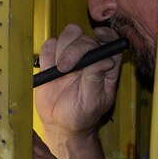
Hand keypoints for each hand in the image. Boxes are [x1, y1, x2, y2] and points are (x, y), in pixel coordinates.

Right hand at [35, 24, 121, 139]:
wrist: (60, 124)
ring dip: (61, 49)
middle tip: (66, 67)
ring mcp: (70, 57)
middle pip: (84, 37)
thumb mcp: (93, 102)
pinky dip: (47, 54)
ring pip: (68, 35)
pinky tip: (49, 69)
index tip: (98, 35)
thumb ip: (96, 79)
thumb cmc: (82, 116)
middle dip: (75, 48)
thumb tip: (105, 60)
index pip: (110, 42)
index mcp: (104, 67)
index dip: (107, 35)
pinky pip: (49, 45)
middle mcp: (88, 58)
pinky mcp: (52, 60)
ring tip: (59, 70)